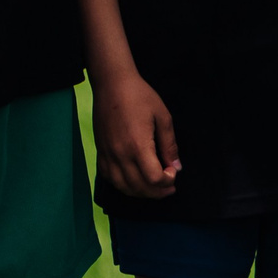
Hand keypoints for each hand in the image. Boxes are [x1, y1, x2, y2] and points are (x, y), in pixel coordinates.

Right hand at [92, 69, 179, 200]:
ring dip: (140, 192)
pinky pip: (110, 178)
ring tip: (154, 188)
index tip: (174, 173)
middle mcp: (120, 155)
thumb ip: (170, 145)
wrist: (112, 85)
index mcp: (138, 146)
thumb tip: (177, 166)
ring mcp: (107, 156)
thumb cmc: (140, 97)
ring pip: (123, 187)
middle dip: (157, 192)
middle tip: (169, 187)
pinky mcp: (100, 153)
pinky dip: (123, 185)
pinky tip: (134, 181)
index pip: (153, 178)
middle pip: (139, 187)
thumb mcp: (163, 117)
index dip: (167, 181)